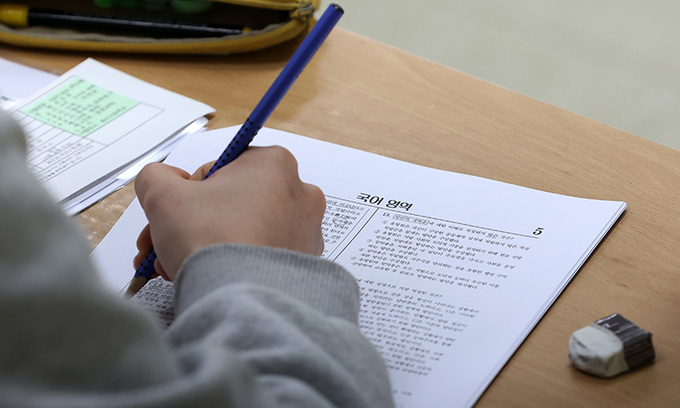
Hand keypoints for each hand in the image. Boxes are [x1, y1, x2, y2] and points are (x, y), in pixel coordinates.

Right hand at [133, 146, 325, 280]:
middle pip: (232, 202)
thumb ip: (155, 177)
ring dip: (209, 243)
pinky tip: (210, 276)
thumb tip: (160, 179)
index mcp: (275, 164)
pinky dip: (234, 262)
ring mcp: (306, 231)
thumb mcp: (163, 196)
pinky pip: (261, 254)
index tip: (175, 212)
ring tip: (182, 264)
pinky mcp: (303, 262)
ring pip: (245, 230)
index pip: (220, 169)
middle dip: (194, 223)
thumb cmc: (212, 242)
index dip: (189, 192)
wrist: (240, 300)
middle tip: (169, 241)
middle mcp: (300, 194)